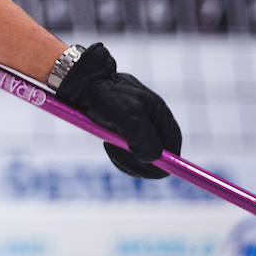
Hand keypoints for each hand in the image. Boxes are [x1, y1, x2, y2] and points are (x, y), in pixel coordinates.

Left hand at [55, 43, 181, 179]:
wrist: (82, 85)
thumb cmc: (104, 96)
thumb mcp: (126, 115)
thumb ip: (142, 138)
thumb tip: (152, 159)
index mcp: (159, 114)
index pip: (173, 144)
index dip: (167, 161)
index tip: (152, 170)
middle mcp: (152, 121)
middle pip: (158, 154)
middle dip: (141, 161)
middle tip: (120, 155)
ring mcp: (138, 127)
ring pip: (141, 156)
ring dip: (126, 158)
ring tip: (110, 145)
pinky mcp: (124, 132)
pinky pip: (127, 153)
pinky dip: (118, 153)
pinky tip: (108, 143)